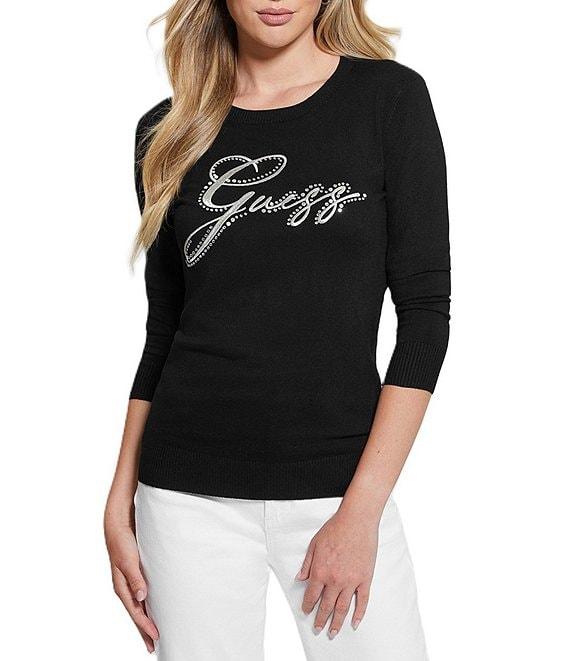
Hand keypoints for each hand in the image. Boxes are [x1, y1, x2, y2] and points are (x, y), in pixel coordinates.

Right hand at [104, 507, 158, 652]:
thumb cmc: (123, 541)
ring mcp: (129, 582)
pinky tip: (151, 609)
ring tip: (153, 633)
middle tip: (154, 646)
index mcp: (122, 587)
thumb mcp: (129, 560)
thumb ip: (135, 578)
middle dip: (144, 630)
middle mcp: (125, 587)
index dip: (145, 625)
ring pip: (138, 607)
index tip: (156, 636)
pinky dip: (145, 606)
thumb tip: (141, 597)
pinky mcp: (135, 574)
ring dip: (145, 620)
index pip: (135, 612)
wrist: (119, 525)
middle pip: (135, 614)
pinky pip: (140, 596)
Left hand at [296, 509, 378, 637]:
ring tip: (333, 632)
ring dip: (337, 622)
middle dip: (321, 619)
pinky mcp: (365, 578)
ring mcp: (351, 581)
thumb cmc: (335, 529)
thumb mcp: (314, 544)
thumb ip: (307, 564)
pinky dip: (359, 613)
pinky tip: (355, 622)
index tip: (306, 612)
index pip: (312, 595)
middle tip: (318, 628)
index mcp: (320, 571)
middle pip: (326, 605)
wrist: (356, 521)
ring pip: (343, 607)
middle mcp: (335, 580)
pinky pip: (362, 600)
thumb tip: (300, 578)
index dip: (308, 605)